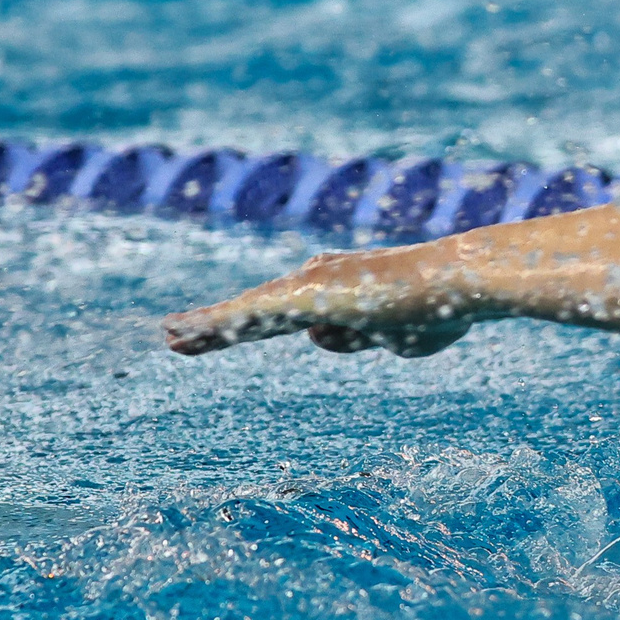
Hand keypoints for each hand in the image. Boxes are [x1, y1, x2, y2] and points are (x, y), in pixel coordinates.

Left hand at [163, 251, 476, 357]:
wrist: (448, 283)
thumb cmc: (438, 306)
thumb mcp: (401, 337)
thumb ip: (360, 336)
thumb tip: (317, 333)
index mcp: (338, 289)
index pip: (284, 312)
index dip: (249, 323)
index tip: (223, 332)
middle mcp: (313, 282)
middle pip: (253, 311)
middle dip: (214, 325)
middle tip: (174, 335)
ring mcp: (302, 290)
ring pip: (241, 315)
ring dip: (205, 328)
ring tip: (170, 336)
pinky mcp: (296, 300)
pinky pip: (240, 319)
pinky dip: (209, 328)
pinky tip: (178, 335)